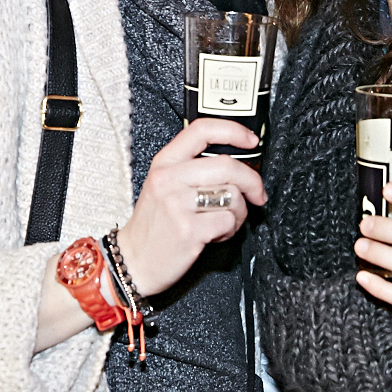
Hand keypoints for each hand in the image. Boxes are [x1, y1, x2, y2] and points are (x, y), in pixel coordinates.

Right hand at [114, 118, 266, 297]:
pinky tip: (215, 234)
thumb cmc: (154, 225)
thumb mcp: (163, 185)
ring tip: (225, 220)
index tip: (251, 141)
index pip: (202, 130)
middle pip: (227, 165)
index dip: (233, 131)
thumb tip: (236, 163)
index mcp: (164, 162)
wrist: (134, 261)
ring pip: (232, 194)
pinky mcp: (189, 229)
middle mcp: (169, 179)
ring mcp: (178, 204)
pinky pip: (228, 221)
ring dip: (239, 211)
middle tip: (257, 193)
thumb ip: (192, 168)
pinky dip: (230, 230)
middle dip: (252, 181)